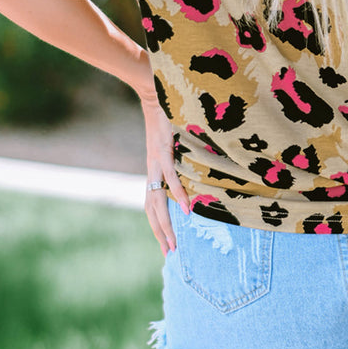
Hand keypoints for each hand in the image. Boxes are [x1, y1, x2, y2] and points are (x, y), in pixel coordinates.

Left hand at [140, 92, 190, 256]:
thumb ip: (180, 159)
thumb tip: (195, 172)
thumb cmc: (168, 118)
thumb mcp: (175, 144)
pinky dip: (178, 195)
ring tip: (175, 242)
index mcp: (153, 171)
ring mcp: (156, 162)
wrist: (156, 94)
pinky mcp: (163, 150)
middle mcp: (152, 170)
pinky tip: (186, 209)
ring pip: (158, 200)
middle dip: (160, 233)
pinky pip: (171, 178)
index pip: (152, 206)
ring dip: (166, 223)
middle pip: (152, 209)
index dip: (157, 226)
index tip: (166, 246)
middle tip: (171, 254)